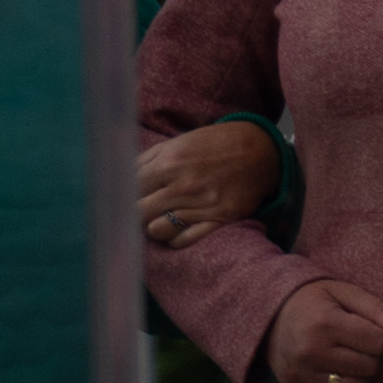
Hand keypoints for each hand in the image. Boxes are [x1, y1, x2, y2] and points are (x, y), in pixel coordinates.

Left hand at [136, 119, 280, 248]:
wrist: (262, 150)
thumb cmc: (215, 145)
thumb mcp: (178, 143)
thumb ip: (147, 159)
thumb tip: (120, 177)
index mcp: (169, 163)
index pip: (129, 189)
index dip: (122, 196)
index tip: (124, 200)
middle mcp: (184, 186)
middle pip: (139, 212)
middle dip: (135, 213)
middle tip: (140, 211)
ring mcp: (203, 205)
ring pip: (158, 230)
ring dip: (154, 226)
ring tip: (160, 219)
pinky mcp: (221, 219)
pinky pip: (186, 240)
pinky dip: (176, 238)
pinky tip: (177, 229)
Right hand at [266, 277, 382, 382]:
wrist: (267, 315)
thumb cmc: (312, 301)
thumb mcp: (345, 293)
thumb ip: (378, 309)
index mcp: (324, 324)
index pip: (379, 343)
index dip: (378, 334)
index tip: (362, 326)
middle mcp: (310, 352)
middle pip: (370, 367)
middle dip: (368, 353)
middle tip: (350, 339)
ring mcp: (300, 373)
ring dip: (357, 373)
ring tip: (342, 353)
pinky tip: (330, 367)